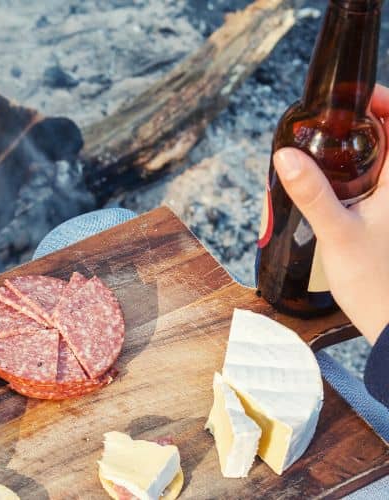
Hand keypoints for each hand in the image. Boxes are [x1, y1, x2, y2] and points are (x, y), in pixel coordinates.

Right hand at [272, 84, 388, 344]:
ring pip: (380, 163)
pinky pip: (373, 184)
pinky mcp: (387, 221)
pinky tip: (326, 189)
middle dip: (358, 127)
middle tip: (323, 125)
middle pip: (388, 140)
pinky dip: (353, 176)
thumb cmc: (377, 284)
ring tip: (318, 154)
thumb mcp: (337, 232)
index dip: (381, 100)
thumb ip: (311, 192)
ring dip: (354, 152)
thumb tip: (287, 154)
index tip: (351, 96)